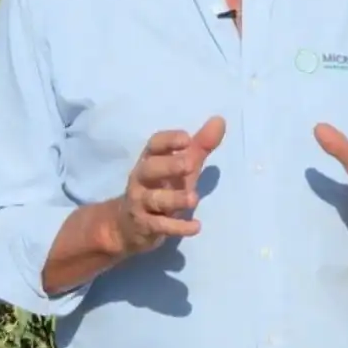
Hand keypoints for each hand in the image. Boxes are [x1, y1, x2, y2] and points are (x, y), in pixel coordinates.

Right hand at [113, 117, 225, 255]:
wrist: (128, 227)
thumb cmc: (160, 189)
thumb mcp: (181, 168)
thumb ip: (199, 146)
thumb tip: (220, 120)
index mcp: (150, 160)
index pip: (154, 145)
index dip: (168, 140)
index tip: (187, 139)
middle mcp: (141, 179)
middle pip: (150, 169)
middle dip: (168, 165)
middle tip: (190, 164)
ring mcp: (141, 203)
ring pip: (154, 199)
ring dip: (174, 198)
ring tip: (194, 198)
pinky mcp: (144, 226)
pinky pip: (160, 226)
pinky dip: (177, 227)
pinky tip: (196, 227)